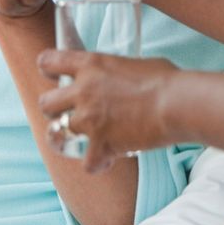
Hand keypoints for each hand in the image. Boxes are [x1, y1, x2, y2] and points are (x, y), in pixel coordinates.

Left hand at [36, 50, 179, 173]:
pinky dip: (97, 163)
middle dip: (54, 109)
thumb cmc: (166, 80)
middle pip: (45, 103)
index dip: (48, 68)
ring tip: (82, 139)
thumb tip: (125, 77)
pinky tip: (107, 160)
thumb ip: (119, 71)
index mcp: (90, 64)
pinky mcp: (102, 144)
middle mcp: (83, 91)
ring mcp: (89, 119)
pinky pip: (87, 162)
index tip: (52, 74)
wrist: (178, 103)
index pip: (49, 61)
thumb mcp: (135, 64)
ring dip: (69, 137)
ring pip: (57, 133)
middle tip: (70, 112)